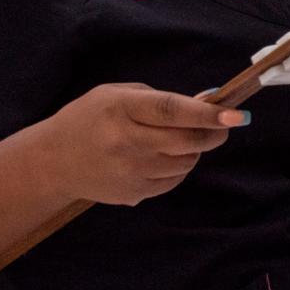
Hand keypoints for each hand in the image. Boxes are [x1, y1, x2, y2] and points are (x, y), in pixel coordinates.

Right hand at [36, 83, 246, 206]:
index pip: (172, 111)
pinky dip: (178, 167)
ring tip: (177, 139)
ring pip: (186, 162)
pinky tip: (160, 157)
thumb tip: (210, 102)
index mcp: (120, 109)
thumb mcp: (118, 95)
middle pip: (187, 141)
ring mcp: (129, 172)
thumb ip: (163, 99)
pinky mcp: (133, 193)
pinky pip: (173, 180)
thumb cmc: (90, 119)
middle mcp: (125, 142)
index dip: (207, 115)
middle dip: (214, 133)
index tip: (237, 116)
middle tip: (224, 125)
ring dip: (194, 149)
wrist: (53, 161)